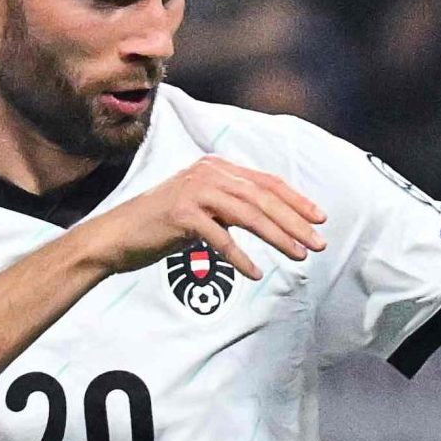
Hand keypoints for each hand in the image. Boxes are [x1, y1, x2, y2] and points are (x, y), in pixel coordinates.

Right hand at [82, 155, 324, 281]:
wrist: (119, 235)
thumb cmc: (165, 225)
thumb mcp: (205, 208)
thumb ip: (234, 206)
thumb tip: (275, 219)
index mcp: (217, 167)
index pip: (266, 182)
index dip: (296, 200)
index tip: (320, 219)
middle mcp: (207, 173)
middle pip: (262, 197)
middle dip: (295, 221)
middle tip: (319, 244)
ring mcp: (193, 191)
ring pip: (248, 214)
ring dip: (278, 237)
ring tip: (299, 256)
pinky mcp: (181, 214)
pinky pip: (219, 238)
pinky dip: (240, 257)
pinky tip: (256, 273)